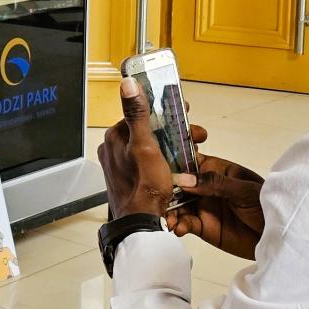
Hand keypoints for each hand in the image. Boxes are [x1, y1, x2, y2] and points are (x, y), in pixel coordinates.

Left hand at [98, 77, 180, 218]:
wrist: (142, 223)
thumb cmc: (143, 186)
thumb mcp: (145, 145)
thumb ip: (138, 114)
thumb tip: (128, 85)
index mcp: (114, 138)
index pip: (140, 114)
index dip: (163, 111)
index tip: (183, 111)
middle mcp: (114, 150)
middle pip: (148, 131)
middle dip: (173, 130)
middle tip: (194, 135)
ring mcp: (121, 166)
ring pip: (151, 147)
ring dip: (173, 146)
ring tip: (192, 151)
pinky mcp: (131, 179)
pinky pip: (150, 163)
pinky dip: (166, 161)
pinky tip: (180, 166)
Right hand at [166, 156, 264, 259]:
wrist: (280, 238)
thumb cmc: (267, 206)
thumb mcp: (243, 190)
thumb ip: (213, 183)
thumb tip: (183, 178)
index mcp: (215, 170)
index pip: (189, 161)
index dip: (172, 162)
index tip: (156, 166)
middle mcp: (204, 187)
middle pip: (177, 185)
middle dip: (166, 190)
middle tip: (158, 198)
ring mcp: (202, 207)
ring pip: (177, 205)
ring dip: (169, 210)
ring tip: (169, 219)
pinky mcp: (202, 227)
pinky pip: (185, 224)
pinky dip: (178, 225)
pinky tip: (178, 228)